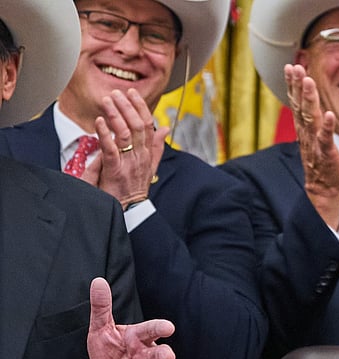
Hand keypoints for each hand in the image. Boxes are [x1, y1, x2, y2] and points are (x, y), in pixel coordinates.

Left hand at [81, 89, 168, 208]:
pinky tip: (99, 121)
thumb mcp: (149, 165)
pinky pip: (111, 150)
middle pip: (138, 126)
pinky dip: (105, 134)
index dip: (141, 107)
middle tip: (116, 93)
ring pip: (126, 134)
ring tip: (107, 101)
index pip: (149, 125)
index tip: (132, 93)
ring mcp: (129, 164)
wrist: (129, 211)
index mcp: (148, 154)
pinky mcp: (115, 171)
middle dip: (127, 107)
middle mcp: (141, 157)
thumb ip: (157, 146)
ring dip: (116, 115)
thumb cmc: (134, 187)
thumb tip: (164, 128)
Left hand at [87, 278, 174, 358]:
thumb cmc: (108, 350)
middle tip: (168, 356)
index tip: (169, 327)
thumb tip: (98, 281)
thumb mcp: (100, 328)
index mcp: (138, 337)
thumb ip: (102, 307)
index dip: (161, 328)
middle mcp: (146, 354)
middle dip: (166, 354)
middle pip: (161, 353)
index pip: (152, 330)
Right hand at [286, 63, 338, 229]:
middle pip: (300, 106)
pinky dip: (327, 127)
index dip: (292, 85)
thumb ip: (308, 117)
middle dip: (298, 87)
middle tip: (296, 68)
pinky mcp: (326, 154)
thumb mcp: (312, 135)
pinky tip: (329, 114)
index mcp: (303, 128)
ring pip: (310, 119)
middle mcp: (306, 133)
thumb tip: (305, 99)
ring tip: (309, 82)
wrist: (323, 188)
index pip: (295, 102)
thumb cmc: (320, 160)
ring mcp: (315, 143)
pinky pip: (326, 139)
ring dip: (309, 100)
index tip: (290, 66)